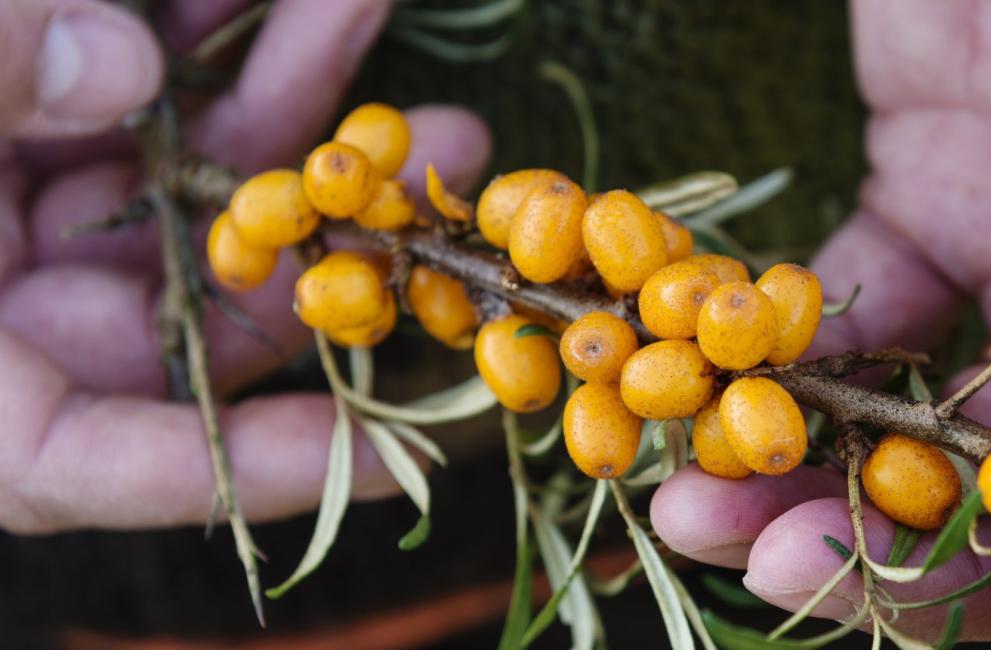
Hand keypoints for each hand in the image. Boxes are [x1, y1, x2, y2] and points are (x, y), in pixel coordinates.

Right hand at [0, 0, 489, 533]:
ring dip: (298, 90)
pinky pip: (155, 94)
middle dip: (343, 210)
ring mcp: (39, 219)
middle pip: (212, 291)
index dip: (257, 466)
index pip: (102, 463)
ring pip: (203, 175)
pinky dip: (214, 36)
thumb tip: (118, 63)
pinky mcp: (47, 132)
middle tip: (451, 148)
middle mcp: (20, 307)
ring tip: (370, 9)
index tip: (394, 452)